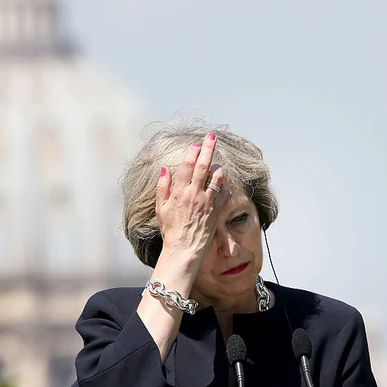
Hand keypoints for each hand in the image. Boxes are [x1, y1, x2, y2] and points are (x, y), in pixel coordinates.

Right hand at [156, 133, 230, 263]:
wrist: (184, 249)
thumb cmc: (170, 230)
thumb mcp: (161, 208)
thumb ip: (163, 187)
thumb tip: (165, 169)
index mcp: (180, 192)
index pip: (187, 166)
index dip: (192, 153)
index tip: (196, 144)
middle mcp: (194, 194)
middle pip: (203, 166)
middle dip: (208, 149)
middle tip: (212, 137)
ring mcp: (207, 202)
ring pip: (216, 178)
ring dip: (218, 167)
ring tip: (217, 163)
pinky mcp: (216, 211)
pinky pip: (224, 194)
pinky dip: (225, 187)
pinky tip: (224, 184)